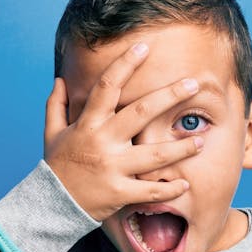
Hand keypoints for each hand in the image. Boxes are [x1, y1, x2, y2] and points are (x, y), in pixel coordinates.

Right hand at [44, 42, 203, 221]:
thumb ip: (57, 106)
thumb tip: (60, 80)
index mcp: (88, 124)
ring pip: (154, 155)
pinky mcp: (119, 193)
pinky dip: (169, 189)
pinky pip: (150, 191)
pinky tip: (184, 184)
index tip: (144, 47)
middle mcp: (102, 142)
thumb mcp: (52, 134)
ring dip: (181, 148)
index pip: (106, 87)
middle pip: (141, 113)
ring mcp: (112, 168)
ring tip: (201, 141)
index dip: (124, 65)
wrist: (50, 204)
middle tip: (194, 85)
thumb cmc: (56, 167)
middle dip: (169, 96)